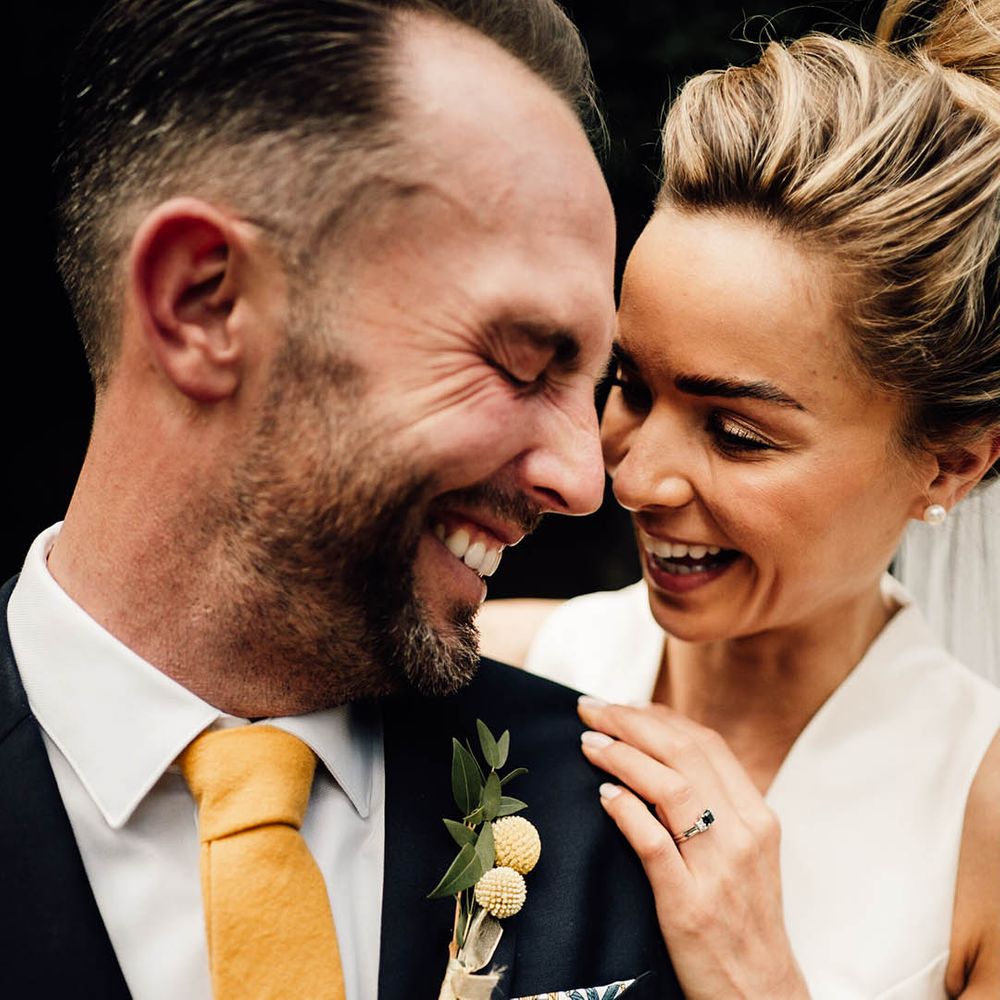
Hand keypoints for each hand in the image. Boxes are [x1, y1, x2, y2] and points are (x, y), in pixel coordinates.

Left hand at [577, 696, 808, 999]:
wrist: (760, 994)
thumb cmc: (742, 919)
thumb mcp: (743, 853)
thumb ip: (713, 804)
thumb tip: (660, 753)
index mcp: (758, 816)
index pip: (706, 744)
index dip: (658, 716)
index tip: (621, 704)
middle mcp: (744, 835)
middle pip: (685, 754)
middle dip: (631, 722)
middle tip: (591, 709)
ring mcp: (719, 871)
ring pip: (671, 788)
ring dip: (622, 756)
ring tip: (589, 742)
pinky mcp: (690, 906)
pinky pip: (654, 844)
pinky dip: (626, 811)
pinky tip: (603, 795)